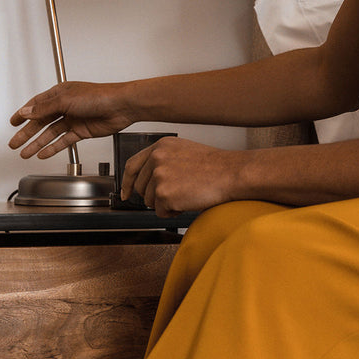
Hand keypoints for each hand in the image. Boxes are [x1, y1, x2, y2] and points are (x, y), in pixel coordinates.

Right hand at [9, 81, 132, 159]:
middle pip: (41, 122)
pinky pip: (64, 141)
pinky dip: (53, 148)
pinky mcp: (82, 131)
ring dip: (37, 143)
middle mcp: (65, 106)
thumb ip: (44, 108)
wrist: (120, 106)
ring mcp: (73, 119)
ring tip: (25, 153)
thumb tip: (25, 111)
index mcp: (59, 94)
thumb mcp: (65, 100)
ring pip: (50, 134)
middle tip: (14, 143)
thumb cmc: (98, 96)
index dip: (23, 114)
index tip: (12, 122)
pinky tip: (43, 154)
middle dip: (26, 133)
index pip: (36, 105)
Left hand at [122, 138, 244, 215]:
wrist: (232, 173)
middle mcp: (156, 158)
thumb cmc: (214, 166)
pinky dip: (174, 212)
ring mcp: (159, 175)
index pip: (132, 166)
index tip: (126, 193)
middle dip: (156, 196)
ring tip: (187, 194)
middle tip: (178, 194)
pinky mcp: (164, 193)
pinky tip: (189, 201)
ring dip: (167, 204)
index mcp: (160, 146)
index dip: (127, 182)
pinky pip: (161, 212)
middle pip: (141, 188)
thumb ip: (163, 161)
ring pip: (150, 202)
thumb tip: (149, 180)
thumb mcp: (183, 152)